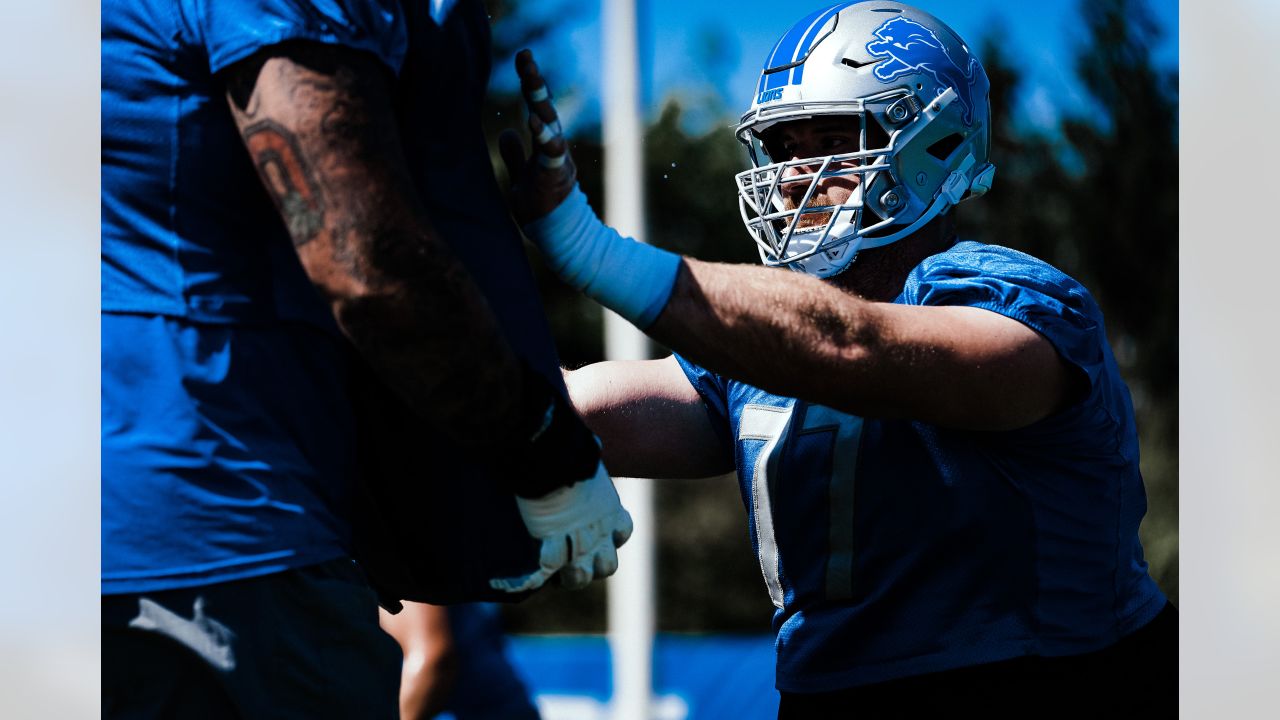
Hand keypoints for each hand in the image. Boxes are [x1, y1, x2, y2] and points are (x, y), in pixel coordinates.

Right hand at [489, 460, 633, 592]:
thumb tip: (590, 443)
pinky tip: (509, 579)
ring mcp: (579, 545)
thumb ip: (590, 456)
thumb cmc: (570, 450)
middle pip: (607, 566)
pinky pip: (542, 574)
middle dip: (594, 566)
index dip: (613, 536)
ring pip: (579, 578)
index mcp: (610, 509)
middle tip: (575, 558)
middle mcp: (600, 532)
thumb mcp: (588, 454)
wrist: (553, 461)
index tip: (598, 531)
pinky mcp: (553, 549)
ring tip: (550, 572)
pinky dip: (527, 579)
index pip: (623, 532)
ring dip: (567, 577)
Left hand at [499, 49, 578, 224]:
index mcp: (546, 145)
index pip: (537, 107)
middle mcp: (554, 148)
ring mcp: (557, 162)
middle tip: (526, 58)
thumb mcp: (520, 179)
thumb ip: (515, 157)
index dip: (531, 83)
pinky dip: (544, 137)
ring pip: (550, 127)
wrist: (560, 237)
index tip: (524, 56)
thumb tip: (508, 132)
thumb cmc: (541, 209)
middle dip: (535, 83)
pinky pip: (551, 155)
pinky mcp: (556, 178)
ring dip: (540, 104)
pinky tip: (533, 122)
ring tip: (530, 83)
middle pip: (545, 109)